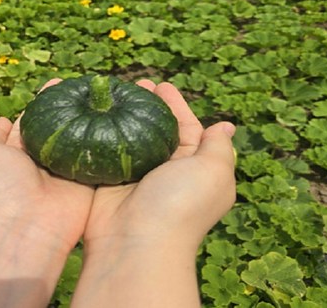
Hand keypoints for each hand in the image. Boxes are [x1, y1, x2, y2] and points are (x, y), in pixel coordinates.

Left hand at [0, 79, 94, 252]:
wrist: (19, 229)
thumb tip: (2, 121)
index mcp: (18, 153)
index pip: (34, 120)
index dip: (45, 101)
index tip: (59, 82)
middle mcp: (43, 161)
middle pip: (61, 127)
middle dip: (72, 107)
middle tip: (87, 86)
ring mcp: (66, 172)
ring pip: (82, 139)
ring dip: (92, 119)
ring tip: (103, 95)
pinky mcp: (88, 183)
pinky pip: (98, 157)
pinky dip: (106, 140)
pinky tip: (115, 116)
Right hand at [71, 80, 235, 307]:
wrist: (136, 243)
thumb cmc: (181, 204)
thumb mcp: (215, 172)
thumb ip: (219, 147)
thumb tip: (227, 126)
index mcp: (192, 165)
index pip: (186, 125)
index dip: (175, 104)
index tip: (162, 84)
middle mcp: (165, 168)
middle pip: (157, 127)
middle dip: (148, 104)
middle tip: (136, 83)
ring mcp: (137, 173)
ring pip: (131, 134)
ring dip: (125, 112)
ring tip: (116, 92)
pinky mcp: (111, 177)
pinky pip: (109, 147)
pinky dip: (104, 129)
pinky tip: (99, 112)